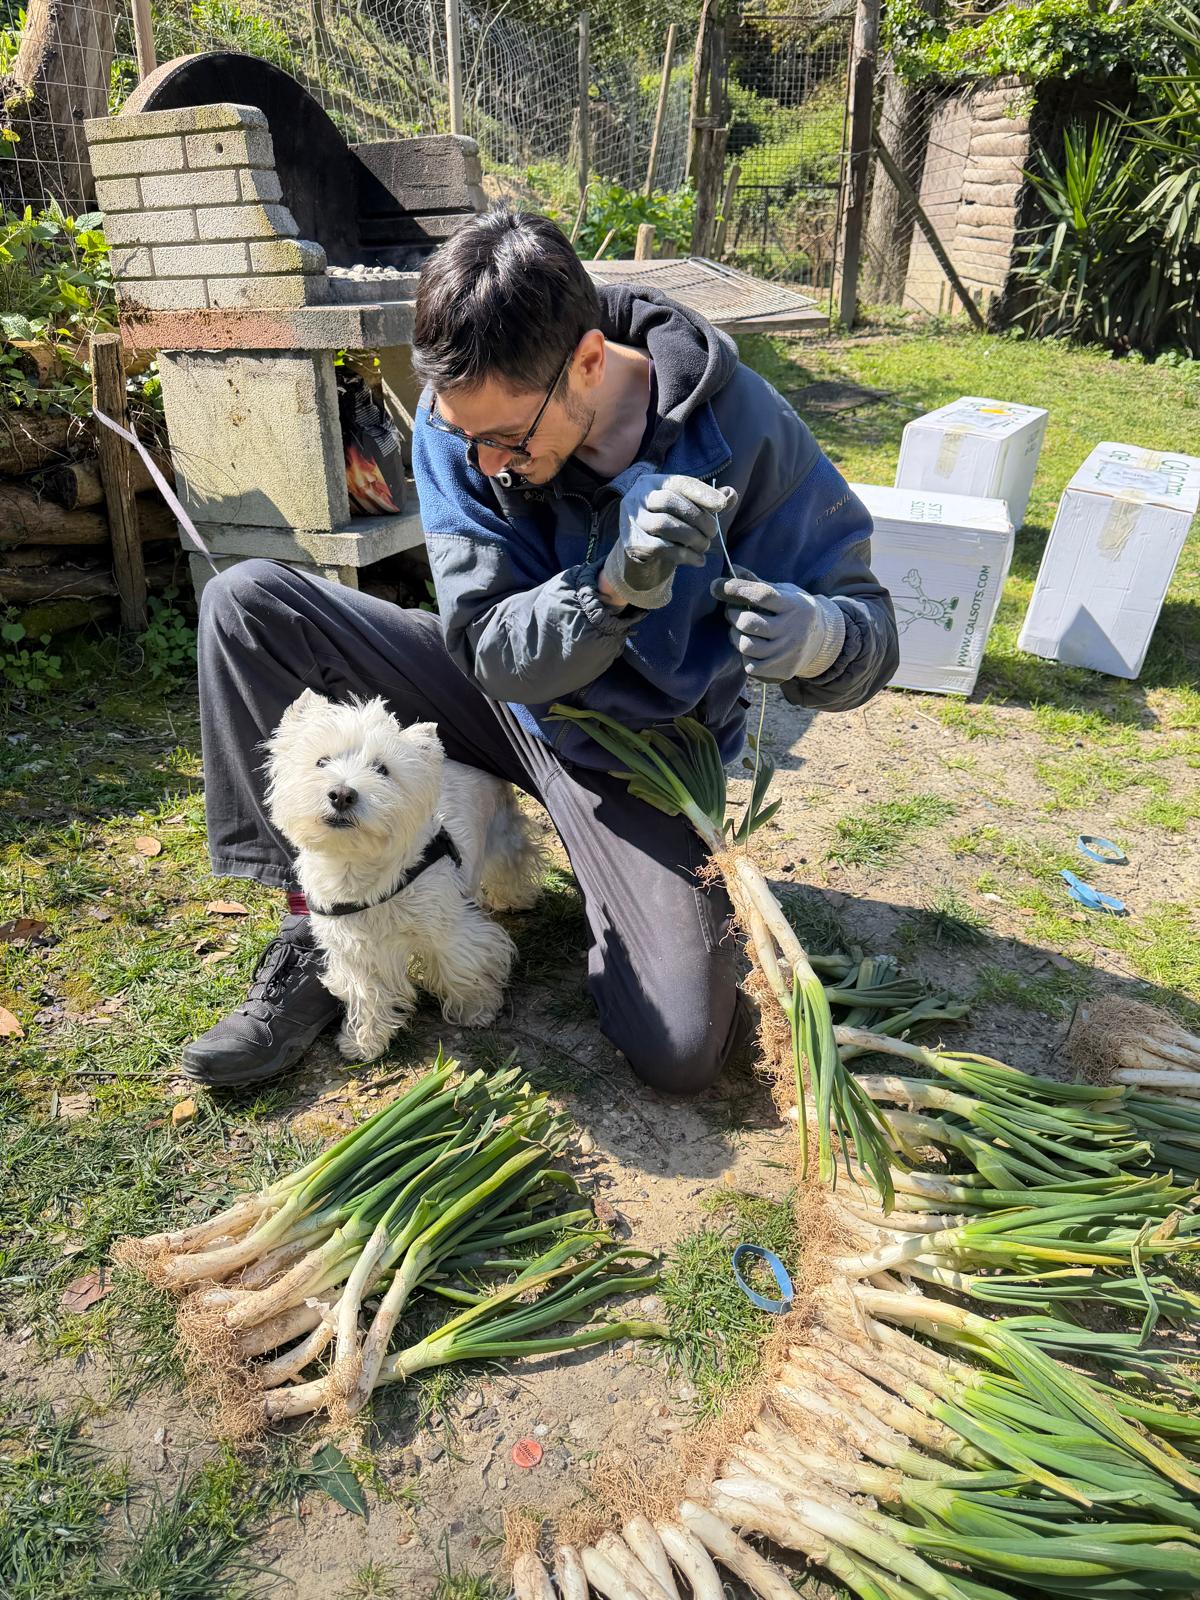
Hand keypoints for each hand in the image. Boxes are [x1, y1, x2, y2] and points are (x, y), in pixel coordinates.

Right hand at [601, 475, 737, 608]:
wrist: (646, 563)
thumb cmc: (671, 532)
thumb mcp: (690, 515)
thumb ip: (709, 504)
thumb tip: (731, 494)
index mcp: (653, 483)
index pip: (679, 482)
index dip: (702, 493)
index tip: (722, 506)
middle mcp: (637, 497)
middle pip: (669, 501)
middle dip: (698, 518)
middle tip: (713, 533)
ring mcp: (631, 520)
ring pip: (664, 524)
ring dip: (692, 537)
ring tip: (704, 546)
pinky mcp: (631, 544)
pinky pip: (660, 547)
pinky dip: (684, 555)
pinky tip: (698, 561)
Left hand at [712, 567, 845, 680]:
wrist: (822, 640)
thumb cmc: (795, 611)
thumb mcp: (784, 592)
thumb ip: (759, 584)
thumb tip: (733, 568)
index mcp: (794, 605)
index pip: (763, 595)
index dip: (738, 589)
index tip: (718, 585)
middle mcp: (793, 630)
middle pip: (749, 622)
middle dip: (733, 615)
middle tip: (732, 611)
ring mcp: (787, 652)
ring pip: (747, 646)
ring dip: (735, 635)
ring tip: (739, 629)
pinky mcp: (783, 670)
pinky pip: (751, 666)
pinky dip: (745, 656)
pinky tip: (751, 647)